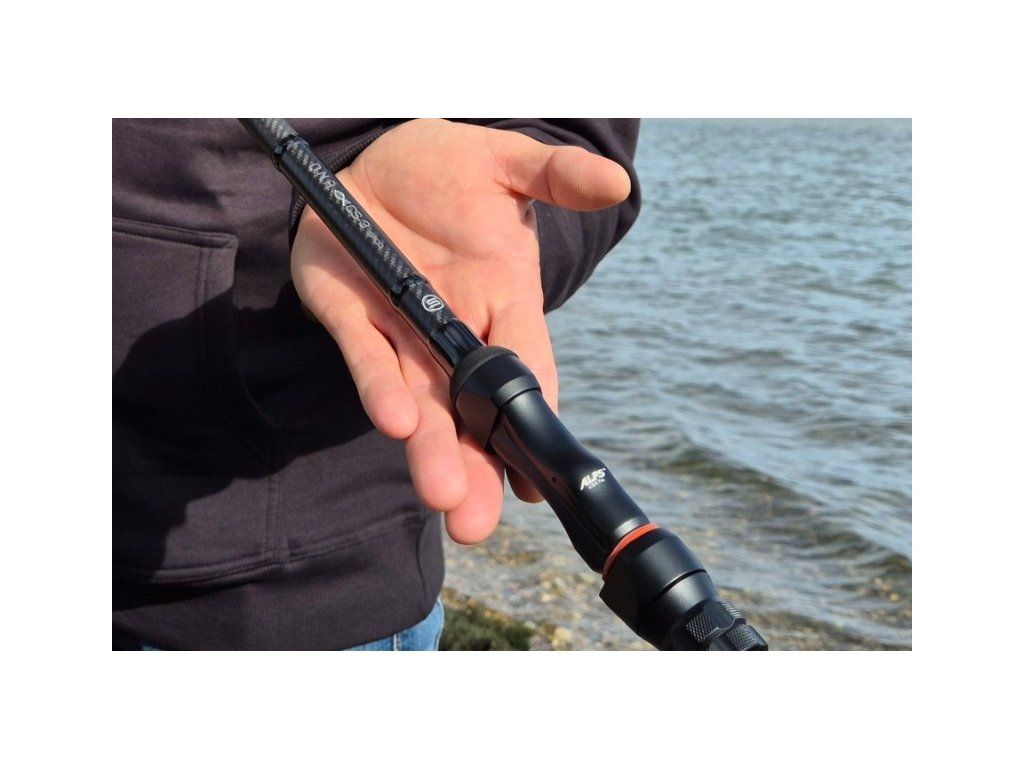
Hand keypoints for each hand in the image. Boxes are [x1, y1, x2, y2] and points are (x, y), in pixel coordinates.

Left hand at [291, 119, 630, 543]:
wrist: (375, 161)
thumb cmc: (450, 171)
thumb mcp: (506, 165)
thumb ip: (553, 177)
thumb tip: (616, 184)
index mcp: (503, 303)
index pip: (528, 372)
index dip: (535, 424)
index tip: (542, 481)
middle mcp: (455, 331)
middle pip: (471, 409)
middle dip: (476, 466)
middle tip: (479, 520)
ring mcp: (400, 330)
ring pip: (420, 401)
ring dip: (432, 449)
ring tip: (445, 496)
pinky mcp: (348, 316)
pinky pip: (365, 358)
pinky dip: (379, 388)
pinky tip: (399, 422)